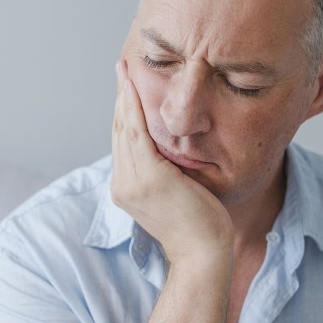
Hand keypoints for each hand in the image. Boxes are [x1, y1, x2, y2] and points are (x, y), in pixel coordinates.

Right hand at [111, 58, 233, 268]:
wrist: (204, 254)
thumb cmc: (199, 227)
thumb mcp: (176, 194)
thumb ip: (165, 173)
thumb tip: (171, 152)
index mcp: (126, 189)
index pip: (123, 143)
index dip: (123, 113)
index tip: (125, 89)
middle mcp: (122, 184)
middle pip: (119, 131)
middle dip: (120, 97)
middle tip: (122, 68)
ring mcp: (132, 181)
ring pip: (124, 128)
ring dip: (124, 95)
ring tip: (125, 70)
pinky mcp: (148, 177)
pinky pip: (136, 133)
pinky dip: (133, 108)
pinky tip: (133, 88)